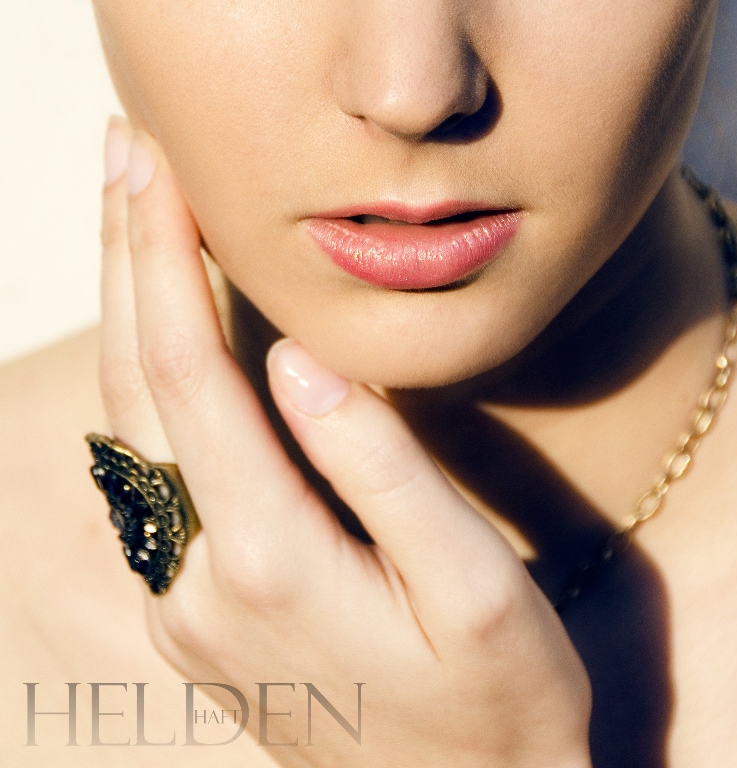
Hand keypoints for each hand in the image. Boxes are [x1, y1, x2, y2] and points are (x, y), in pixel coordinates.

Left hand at [99, 119, 591, 766]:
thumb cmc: (496, 704)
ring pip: (128, 426)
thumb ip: (386, 472)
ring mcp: (183, 601)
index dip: (166, 258)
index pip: (193, 374)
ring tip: (129, 210)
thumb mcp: (475, 591)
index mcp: (270, 560)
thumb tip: (300, 356)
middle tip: (123, 148)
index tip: (157, 163)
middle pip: (136, 387)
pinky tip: (161, 321)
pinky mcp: (192, 610)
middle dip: (124, 257)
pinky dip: (147, 373)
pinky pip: (151, 467)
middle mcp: (198, 580)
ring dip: (125, 308)